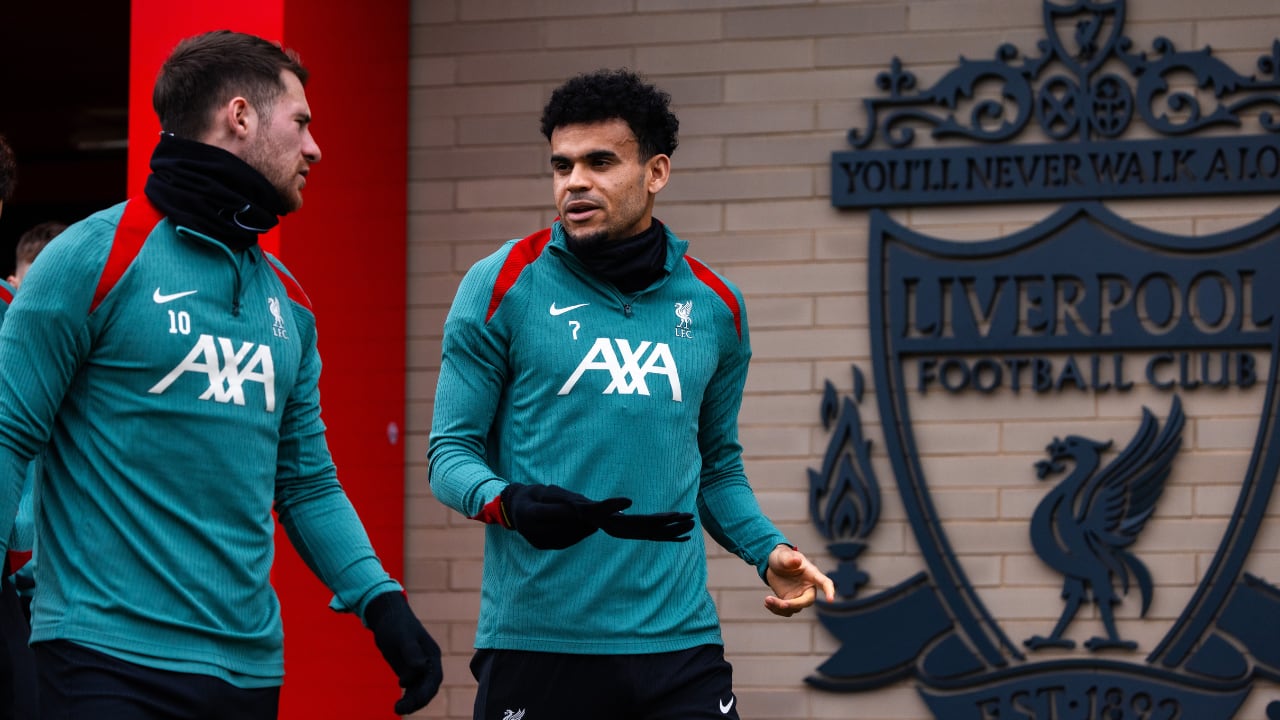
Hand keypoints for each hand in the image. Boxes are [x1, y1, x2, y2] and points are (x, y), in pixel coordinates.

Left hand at [364, 592, 442, 714]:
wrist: (387, 618)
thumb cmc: (396, 624)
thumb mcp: (403, 637)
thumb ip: (412, 652)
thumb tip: (422, 667)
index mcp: (432, 655)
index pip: (434, 678)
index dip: (426, 691)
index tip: (413, 699)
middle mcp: (429, 664)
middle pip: (428, 688)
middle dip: (418, 700)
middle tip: (401, 709)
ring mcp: (419, 669)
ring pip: (419, 691)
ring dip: (411, 702)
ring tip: (397, 709)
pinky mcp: (408, 672)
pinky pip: (411, 689)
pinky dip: (406, 698)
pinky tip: (397, 706)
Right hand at [500, 483, 630, 548]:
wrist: (512, 509)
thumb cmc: (533, 495)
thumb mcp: (547, 490)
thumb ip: (568, 500)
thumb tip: (591, 508)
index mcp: (530, 513)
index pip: (563, 511)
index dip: (587, 510)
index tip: (608, 508)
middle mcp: (532, 531)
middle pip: (570, 525)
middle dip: (593, 518)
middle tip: (617, 510)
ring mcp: (538, 542)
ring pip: (571, 535)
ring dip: (589, 526)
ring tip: (604, 516)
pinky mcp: (543, 546)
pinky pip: (567, 541)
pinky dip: (580, 532)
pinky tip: (591, 525)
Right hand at [598, 510, 694, 541]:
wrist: (589, 519)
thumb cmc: (592, 512)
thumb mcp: (598, 508)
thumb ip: (612, 504)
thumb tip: (630, 501)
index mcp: (624, 528)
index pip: (646, 524)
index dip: (661, 519)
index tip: (675, 515)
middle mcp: (633, 534)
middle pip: (657, 531)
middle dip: (675, 526)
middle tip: (692, 520)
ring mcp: (636, 534)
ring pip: (659, 534)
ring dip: (676, 530)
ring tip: (693, 524)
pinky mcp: (639, 532)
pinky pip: (657, 536)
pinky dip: (671, 537)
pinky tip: (685, 537)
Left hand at [763, 544, 834, 617]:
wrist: (772, 564)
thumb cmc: (782, 557)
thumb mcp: (784, 555)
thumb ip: (790, 559)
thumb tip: (797, 561)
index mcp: (811, 574)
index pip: (824, 583)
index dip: (829, 591)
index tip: (830, 600)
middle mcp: (808, 588)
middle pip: (807, 601)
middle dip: (794, 604)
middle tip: (782, 604)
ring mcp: (799, 596)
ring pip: (794, 609)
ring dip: (780, 608)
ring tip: (767, 600)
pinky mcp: (789, 601)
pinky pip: (786, 611)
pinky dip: (776, 610)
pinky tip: (767, 603)